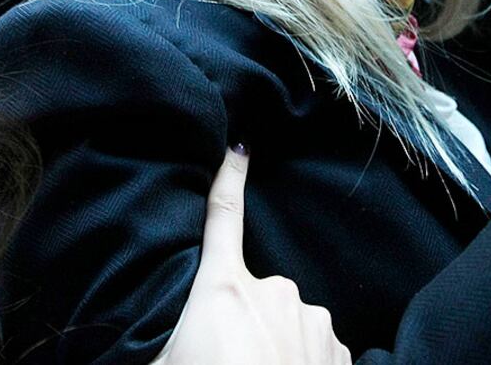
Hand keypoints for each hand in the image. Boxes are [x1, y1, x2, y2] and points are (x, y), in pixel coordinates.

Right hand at [153, 147, 351, 364]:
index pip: (223, 218)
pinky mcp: (338, 350)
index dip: (229, 179)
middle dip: (241, 321)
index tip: (239, 147)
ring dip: (273, 345)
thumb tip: (152, 322)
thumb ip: (159, 327)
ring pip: (285, 324)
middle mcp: (275, 294)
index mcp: (224, 290)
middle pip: (251, 295)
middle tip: (224, 358)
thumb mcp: (160, 361)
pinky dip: (299, 361)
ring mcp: (313, 321)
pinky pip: (312, 347)